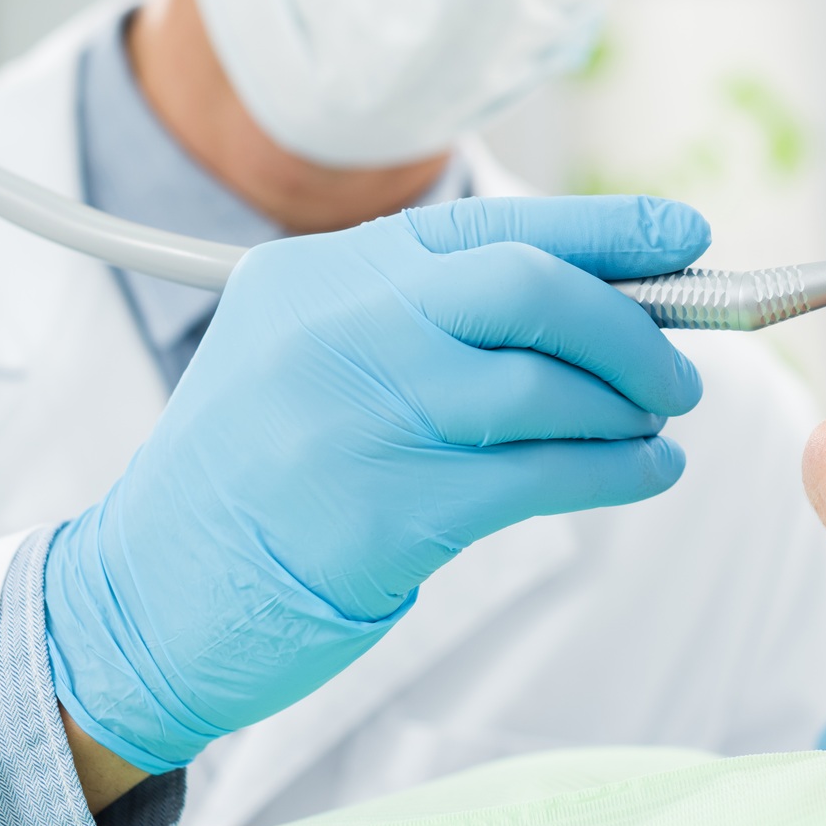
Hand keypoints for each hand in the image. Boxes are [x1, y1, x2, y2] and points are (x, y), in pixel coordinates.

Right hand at [43, 195, 709, 773]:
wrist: (143, 600)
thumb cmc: (254, 478)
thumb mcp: (307, 357)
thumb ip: (424, 317)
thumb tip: (600, 298)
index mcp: (314, 275)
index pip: (484, 225)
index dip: (602, 228)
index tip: (682, 235)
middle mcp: (334, 330)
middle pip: (526, 288)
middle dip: (628, 324)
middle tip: (677, 365)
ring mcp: (356, 420)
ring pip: (542, 388)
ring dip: (627, 409)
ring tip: (655, 428)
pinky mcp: (385, 513)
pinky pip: (540, 477)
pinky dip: (615, 471)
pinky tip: (644, 473)